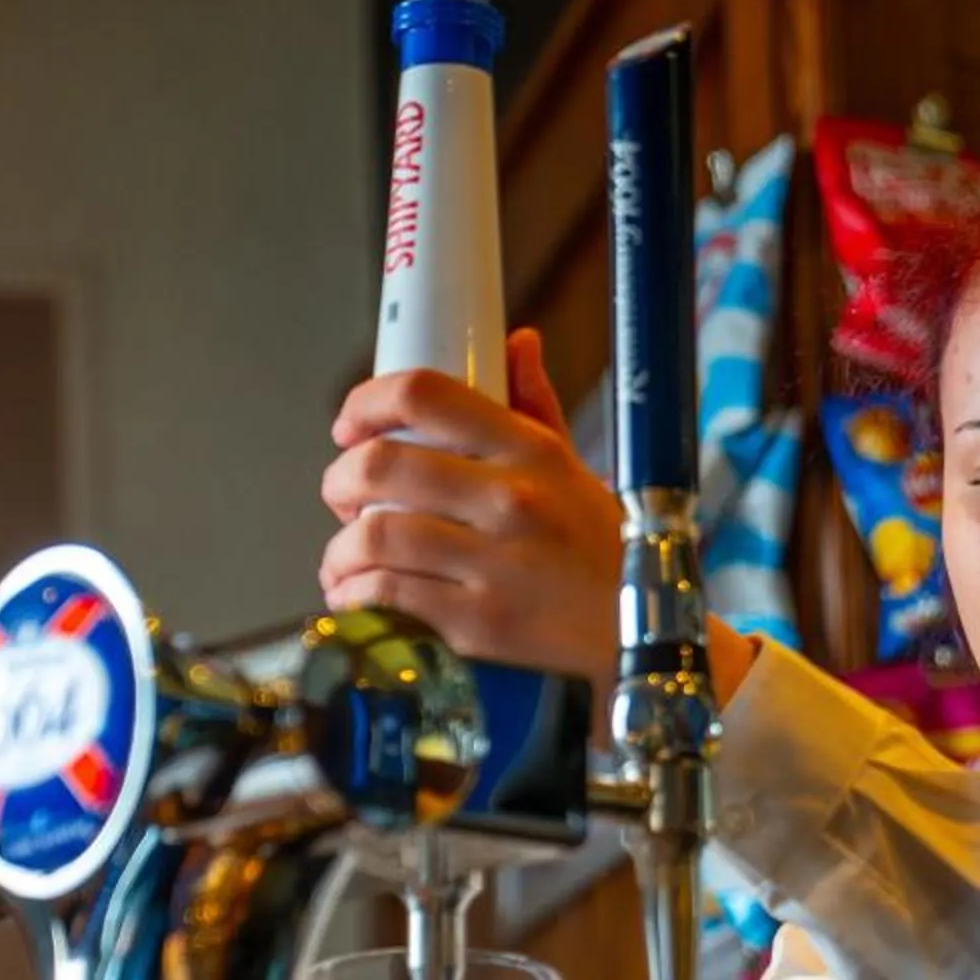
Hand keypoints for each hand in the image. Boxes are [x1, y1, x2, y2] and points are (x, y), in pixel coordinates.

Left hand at [320, 328, 625, 685]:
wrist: (640, 637)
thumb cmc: (601, 554)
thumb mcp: (576, 470)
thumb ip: (536, 406)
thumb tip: (516, 342)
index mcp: (530, 452)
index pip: (425, 394)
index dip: (367, 402)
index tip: (351, 425)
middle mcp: (511, 500)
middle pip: (381, 464)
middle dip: (339, 480)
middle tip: (341, 497)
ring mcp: (494, 564)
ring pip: (374, 535)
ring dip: (342, 548)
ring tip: (345, 557)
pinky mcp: (478, 622)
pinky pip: (387, 595)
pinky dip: (355, 594)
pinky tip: (357, 594)